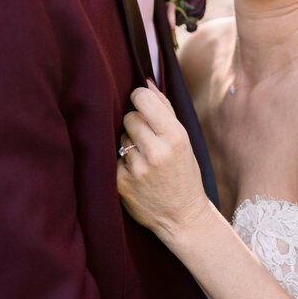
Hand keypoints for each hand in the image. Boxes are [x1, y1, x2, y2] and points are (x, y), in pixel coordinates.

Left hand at [116, 83, 210, 239]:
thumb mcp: (184, 140)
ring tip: (144, 160)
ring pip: (120, 137)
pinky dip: (121, 163)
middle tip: (147, 140)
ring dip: (128, 143)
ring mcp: (137, 169)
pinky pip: (113, 158)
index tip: (140, 103)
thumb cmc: (184, 174)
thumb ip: (165, 109)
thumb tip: (146, 81)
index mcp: (175, 136)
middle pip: (129, 117)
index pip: (143, 99)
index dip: (139, 98)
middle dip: (135, 124)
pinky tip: (136, 175)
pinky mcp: (121, 184)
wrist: (183, 217)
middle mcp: (156, 151)